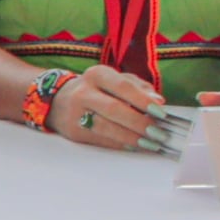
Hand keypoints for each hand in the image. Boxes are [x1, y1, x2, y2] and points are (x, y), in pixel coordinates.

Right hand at [40, 64, 172, 152]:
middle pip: (114, 108)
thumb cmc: (96, 90)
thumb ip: (138, 87)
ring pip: (107, 127)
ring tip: (150, 143)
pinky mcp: (74, 132)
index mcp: (97, 74)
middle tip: (158, 133)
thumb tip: (158, 101)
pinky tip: (134, 145)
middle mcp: (84, 92)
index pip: (123, 86)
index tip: (161, 112)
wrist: (57, 101)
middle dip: (139, 122)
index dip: (143, 100)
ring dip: (132, 137)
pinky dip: (120, 144)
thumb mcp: (114, 80)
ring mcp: (76, 113)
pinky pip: (101, 139)